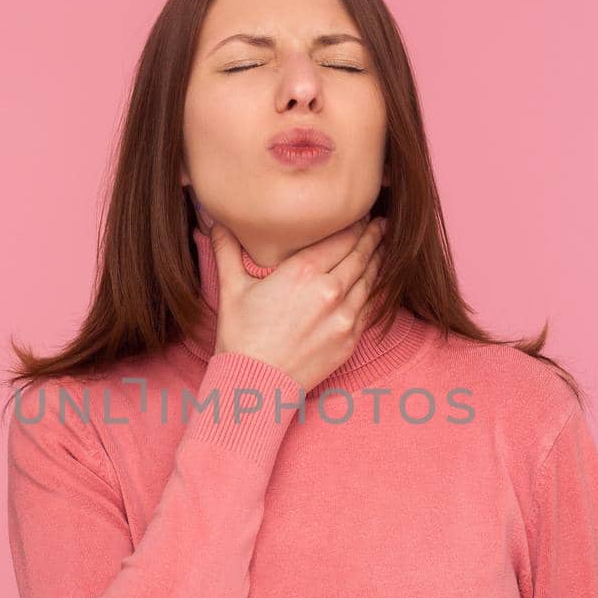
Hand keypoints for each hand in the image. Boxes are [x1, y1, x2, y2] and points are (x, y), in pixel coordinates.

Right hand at [208, 216, 387, 392]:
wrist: (255, 385)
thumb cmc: (241, 337)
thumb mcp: (231, 289)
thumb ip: (227, 251)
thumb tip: (215, 222)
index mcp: (304, 272)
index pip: (341, 237)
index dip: (354, 223)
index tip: (360, 213)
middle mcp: (330, 291)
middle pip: (361, 255)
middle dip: (372, 236)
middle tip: (380, 223)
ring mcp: (344, 317)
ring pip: (370, 280)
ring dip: (378, 261)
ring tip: (382, 247)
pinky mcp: (350, 340)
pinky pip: (370, 308)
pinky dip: (375, 291)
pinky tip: (376, 283)